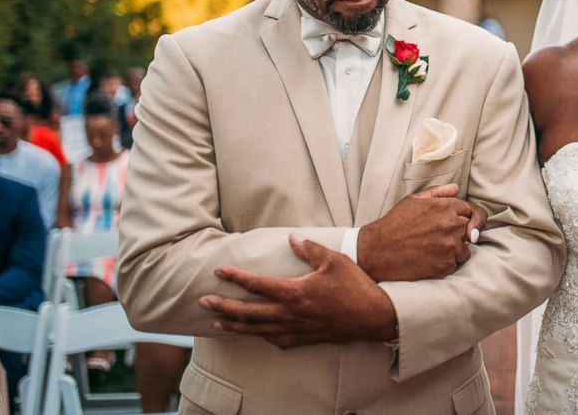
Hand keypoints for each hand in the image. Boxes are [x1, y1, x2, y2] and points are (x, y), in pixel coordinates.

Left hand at [201, 235, 396, 348]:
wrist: (373, 317)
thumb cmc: (355, 286)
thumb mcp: (334, 261)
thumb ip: (310, 249)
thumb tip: (292, 238)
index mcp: (295, 292)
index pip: (257, 285)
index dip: (235, 277)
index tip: (219, 271)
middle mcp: (290, 314)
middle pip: (248, 313)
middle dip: (224, 306)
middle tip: (204, 301)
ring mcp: (296, 329)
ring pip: (257, 330)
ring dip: (235, 326)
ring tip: (217, 321)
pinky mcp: (304, 339)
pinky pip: (275, 340)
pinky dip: (261, 336)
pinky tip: (254, 334)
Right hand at [358, 183, 484, 281]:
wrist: (378, 250)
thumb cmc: (394, 223)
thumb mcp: (413, 200)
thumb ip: (438, 192)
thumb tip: (456, 189)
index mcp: (445, 207)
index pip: (470, 211)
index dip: (463, 217)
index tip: (455, 224)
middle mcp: (451, 226)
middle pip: (469, 229)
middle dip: (458, 233)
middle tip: (439, 237)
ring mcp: (449, 247)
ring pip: (465, 249)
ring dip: (454, 250)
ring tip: (433, 248)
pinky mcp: (445, 266)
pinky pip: (455, 265)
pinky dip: (445, 264)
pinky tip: (429, 259)